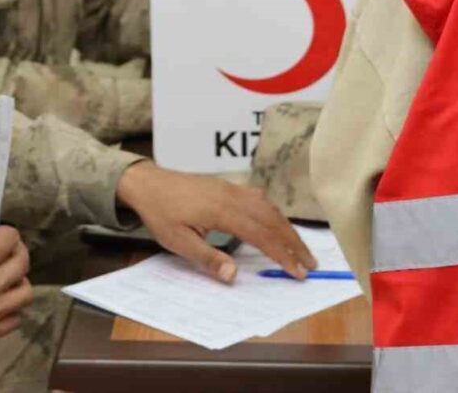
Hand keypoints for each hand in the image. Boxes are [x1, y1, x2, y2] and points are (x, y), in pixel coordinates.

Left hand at [116, 162, 317, 283]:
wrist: (148, 183)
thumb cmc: (161, 213)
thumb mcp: (177, 241)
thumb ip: (207, 258)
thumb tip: (234, 275)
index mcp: (222, 211)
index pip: (261, 235)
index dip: (282, 254)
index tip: (297, 272)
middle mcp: (233, 196)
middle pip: (272, 219)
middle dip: (294, 242)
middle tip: (310, 263)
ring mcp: (232, 188)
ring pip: (269, 207)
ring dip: (286, 227)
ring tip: (299, 247)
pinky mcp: (228, 186)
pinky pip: (259, 198)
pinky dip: (274, 212)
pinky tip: (276, 221)